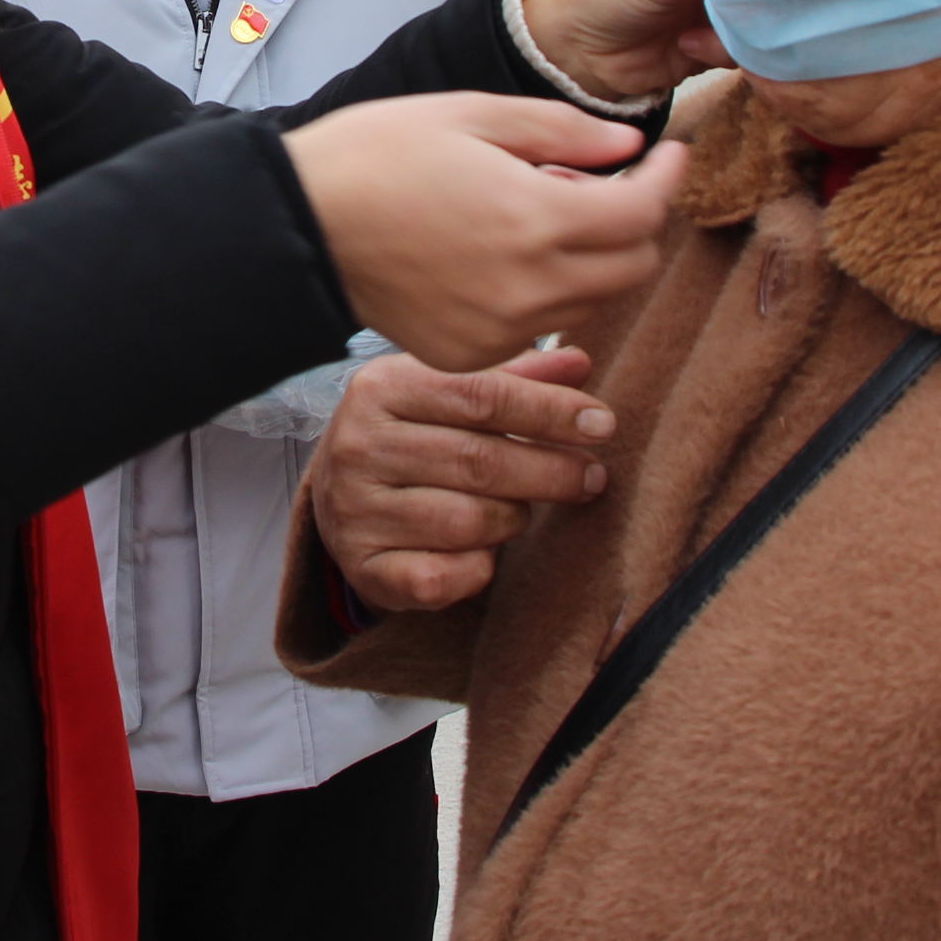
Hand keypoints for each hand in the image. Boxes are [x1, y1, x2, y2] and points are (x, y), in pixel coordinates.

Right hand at [283, 94, 684, 371]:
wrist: (300, 225)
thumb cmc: (376, 157)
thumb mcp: (473, 114)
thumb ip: (564, 132)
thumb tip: (630, 151)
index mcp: (535, 220)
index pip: (644, 213)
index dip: (667, 179)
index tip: (667, 156)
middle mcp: (528, 287)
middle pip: (634, 267)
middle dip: (635, 222)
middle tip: (600, 183)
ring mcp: (499, 329)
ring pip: (592, 300)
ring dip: (591, 258)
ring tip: (538, 213)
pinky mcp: (471, 353)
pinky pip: (538, 326)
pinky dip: (542, 290)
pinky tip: (499, 254)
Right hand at [312, 347, 609, 611]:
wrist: (336, 493)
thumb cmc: (410, 433)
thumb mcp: (448, 391)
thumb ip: (511, 378)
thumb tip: (579, 363)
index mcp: (381, 388)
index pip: (481, 396)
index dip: (550, 411)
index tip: (603, 424)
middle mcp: (360, 447)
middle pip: (479, 461)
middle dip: (550, 471)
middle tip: (591, 477)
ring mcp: (356, 511)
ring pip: (468, 521)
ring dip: (512, 518)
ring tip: (520, 509)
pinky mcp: (363, 567)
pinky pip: (444, 577)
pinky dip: (478, 568)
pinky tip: (485, 553)